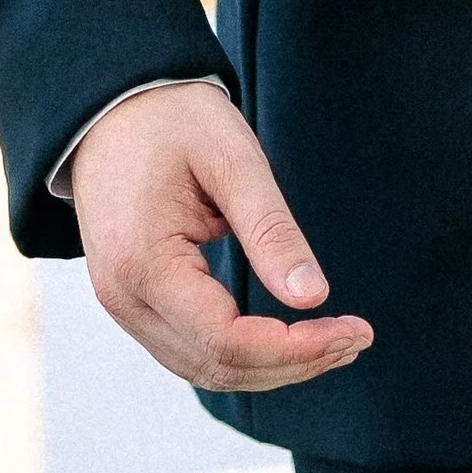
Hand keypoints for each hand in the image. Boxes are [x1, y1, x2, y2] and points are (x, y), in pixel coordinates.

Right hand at [71, 83, 373, 393]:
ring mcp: (123, 302)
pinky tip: (289, 338)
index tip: (354, 329)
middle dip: (294, 363)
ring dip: (272, 366)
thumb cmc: (172, 119)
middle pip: (217, 366)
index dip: (297, 348)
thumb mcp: (232, 160)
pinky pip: (190, 348)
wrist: (112, 104)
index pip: (227, 340)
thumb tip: (314, 297)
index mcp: (143, 263)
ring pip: (203, 368)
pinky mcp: (135, 298)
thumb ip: (271, 230)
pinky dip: (243, 353)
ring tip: (336, 342)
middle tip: (359, 338)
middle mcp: (124, 297)